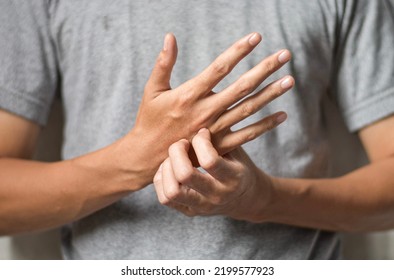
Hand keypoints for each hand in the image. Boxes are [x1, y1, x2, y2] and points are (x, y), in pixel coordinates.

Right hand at [129, 33, 292, 178]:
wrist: (147, 158)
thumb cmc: (149, 121)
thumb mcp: (152, 90)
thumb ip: (163, 63)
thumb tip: (170, 36)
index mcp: (189, 95)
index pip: (219, 68)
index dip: (239, 51)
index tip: (256, 37)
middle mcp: (205, 111)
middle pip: (241, 86)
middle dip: (264, 68)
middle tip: (285, 54)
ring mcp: (214, 130)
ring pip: (248, 109)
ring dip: (270, 94)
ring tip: (290, 81)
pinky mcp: (218, 146)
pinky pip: (246, 135)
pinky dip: (265, 126)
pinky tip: (282, 115)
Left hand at [153, 128, 271, 221]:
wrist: (246, 199)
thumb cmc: (239, 166)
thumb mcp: (237, 150)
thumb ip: (223, 133)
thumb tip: (209, 98)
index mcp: (233, 178)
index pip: (210, 160)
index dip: (201, 141)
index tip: (202, 132)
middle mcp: (216, 195)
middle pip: (185, 176)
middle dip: (176, 152)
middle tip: (181, 143)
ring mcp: (201, 207)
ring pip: (171, 192)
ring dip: (166, 169)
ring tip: (173, 157)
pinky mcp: (188, 211)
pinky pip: (164, 198)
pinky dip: (162, 179)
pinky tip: (169, 167)